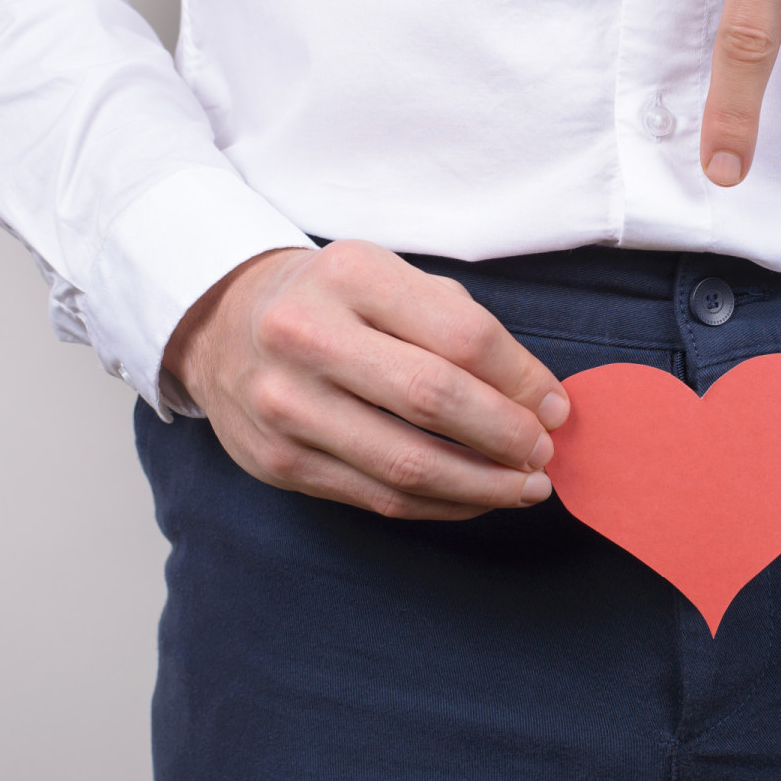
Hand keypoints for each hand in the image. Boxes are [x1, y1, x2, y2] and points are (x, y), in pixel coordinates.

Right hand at [163, 241, 571, 519]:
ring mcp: (285, 405)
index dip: (523, 380)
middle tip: (545, 453)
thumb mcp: (390, 279)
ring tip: (525, 487)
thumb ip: (461, 327)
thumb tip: (538, 401)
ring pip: (407, 464)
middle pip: (435, 400)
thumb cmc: (333, 302)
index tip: (557, 407)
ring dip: (483, 485)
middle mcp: (306, 336)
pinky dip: (440, 504)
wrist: (223, 323)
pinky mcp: (278, 462)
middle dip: (507, 435)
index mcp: (350, 275)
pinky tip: (474, 497)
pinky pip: (378, 497)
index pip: (462, 336)